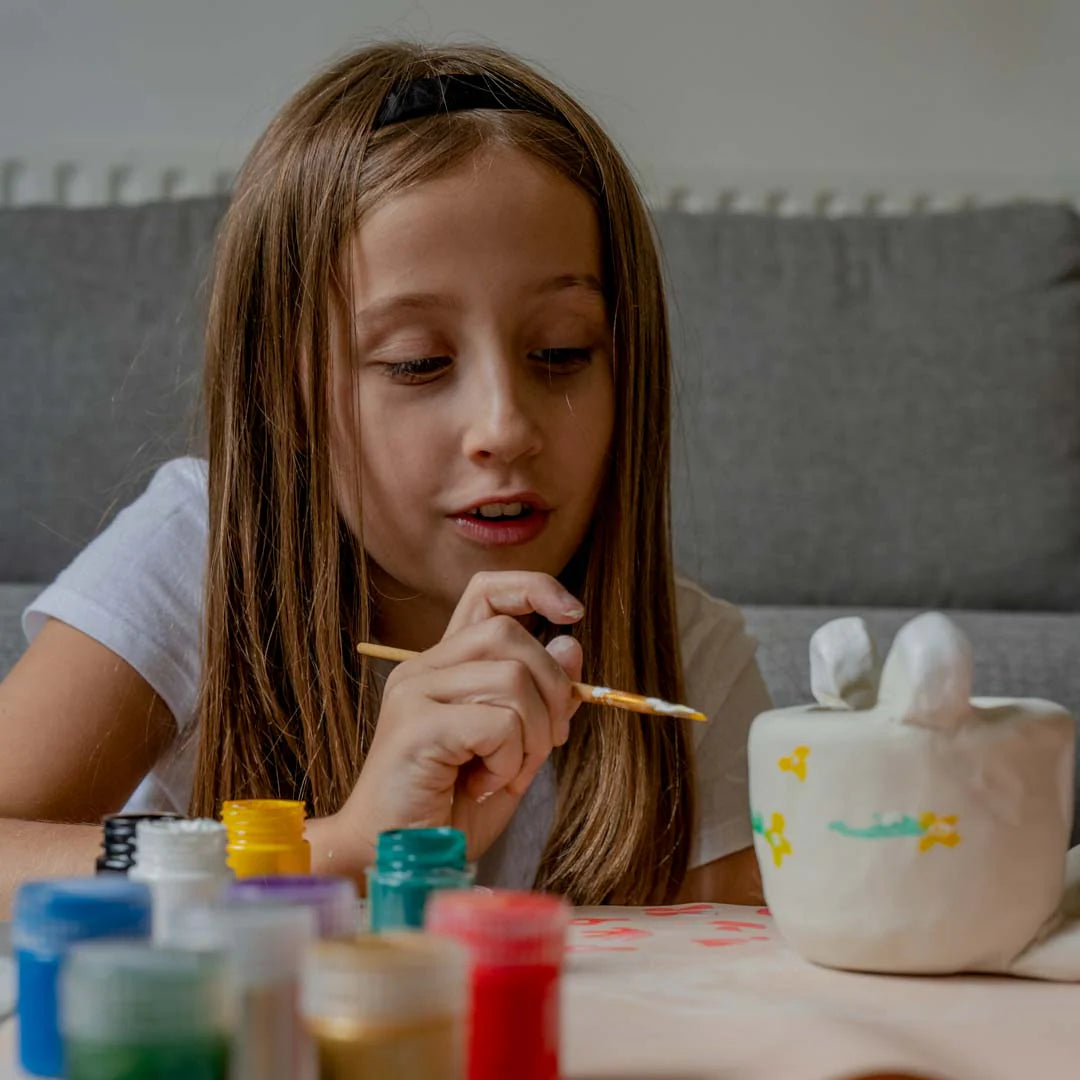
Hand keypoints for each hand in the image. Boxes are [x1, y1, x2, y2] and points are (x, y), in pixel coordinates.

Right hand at [332, 571, 584, 863]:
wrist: (393, 858)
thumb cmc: (450, 808)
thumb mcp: (514, 750)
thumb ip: (540, 701)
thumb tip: (571, 645)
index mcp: (445, 666)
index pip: (487, 592)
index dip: (534, 589)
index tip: (572, 612)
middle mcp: (423, 668)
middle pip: (510, 634)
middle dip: (552, 689)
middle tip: (546, 742)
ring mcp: (415, 693)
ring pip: (511, 678)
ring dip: (532, 734)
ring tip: (507, 772)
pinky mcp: (416, 726)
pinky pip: (498, 723)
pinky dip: (510, 760)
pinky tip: (486, 784)